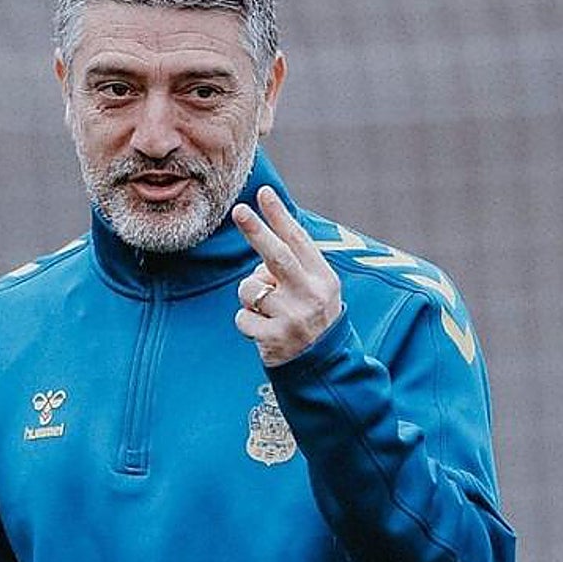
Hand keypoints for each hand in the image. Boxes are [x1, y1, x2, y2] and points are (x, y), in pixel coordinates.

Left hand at [232, 186, 342, 366]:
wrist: (324, 368)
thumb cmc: (312, 318)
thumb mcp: (316, 289)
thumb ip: (293, 265)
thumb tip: (261, 240)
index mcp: (323, 278)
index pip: (298, 241)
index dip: (279, 216)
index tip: (263, 193)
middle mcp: (311, 296)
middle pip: (277, 257)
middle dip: (256, 231)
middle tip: (238, 210)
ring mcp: (293, 318)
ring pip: (249, 289)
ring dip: (248, 296)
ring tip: (266, 311)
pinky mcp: (275, 339)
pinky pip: (242, 318)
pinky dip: (246, 322)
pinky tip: (263, 331)